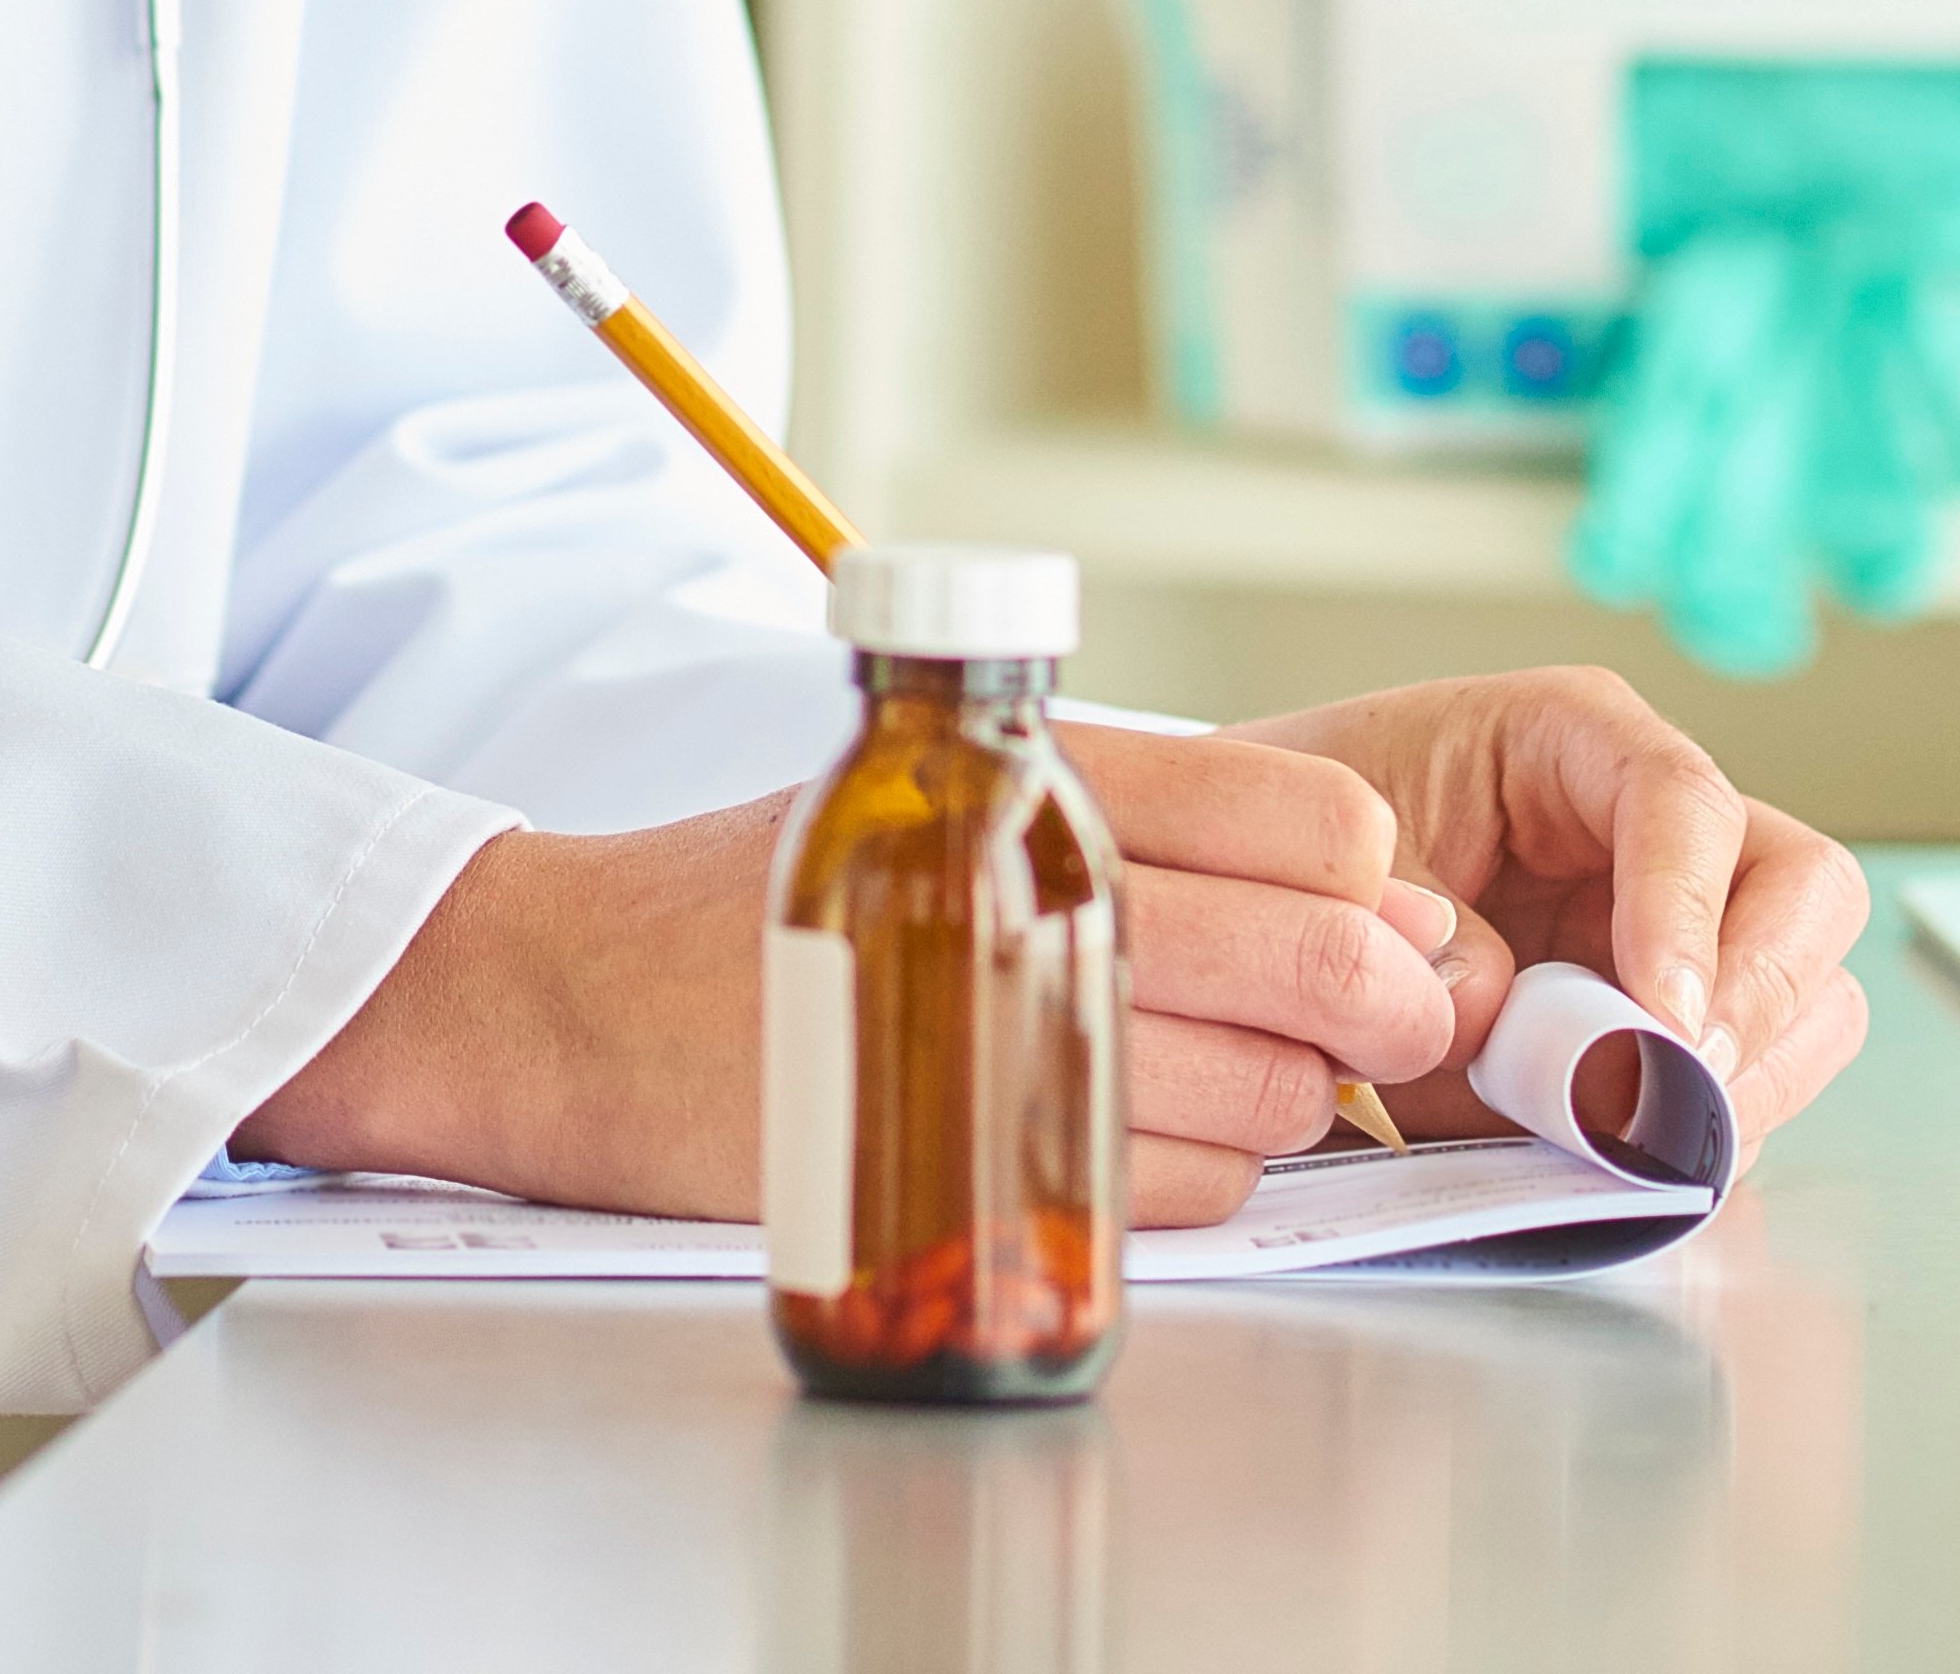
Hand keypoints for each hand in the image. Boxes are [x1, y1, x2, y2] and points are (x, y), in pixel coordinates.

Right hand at [236, 735, 1463, 1233]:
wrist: (571, 999)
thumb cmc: (767, 890)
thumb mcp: (933, 791)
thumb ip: (1138, 829)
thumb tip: (1380, 903)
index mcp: (1028, 767)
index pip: (1303, 812)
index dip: (1378, 883)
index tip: (1379, 917)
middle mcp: (1023, 883)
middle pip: (1309, 959)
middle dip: (1387, 1006)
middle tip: (1382, 1026)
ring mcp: (999, 1027)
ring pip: (1266, 1088)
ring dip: (1285, 1098)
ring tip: (1213, 1070)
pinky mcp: (972, 1156)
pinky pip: (1182, 1192)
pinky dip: (1194, 1179)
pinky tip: (1119, 1132)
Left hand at [1248, 668, 1871, 1145]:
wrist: (1278, 894)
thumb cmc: (1317, 843)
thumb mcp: (1345, 864)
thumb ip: (1425, 938)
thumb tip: (1514, 1022)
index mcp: (1578, 739)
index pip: (1685, 802)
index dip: (1685, 912)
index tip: (1660, 1018)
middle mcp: (1663, 828)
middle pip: (1806, 890)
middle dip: (1762, 997)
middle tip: (1680, 1086)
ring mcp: (1688, 928)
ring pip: (1811, 997)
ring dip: (1751, 1080)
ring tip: (1647, 1134)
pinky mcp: (1679, 1020)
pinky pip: (1756, 1078)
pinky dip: (1712, 1128)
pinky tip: (1630, 1153)